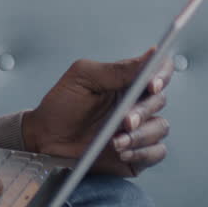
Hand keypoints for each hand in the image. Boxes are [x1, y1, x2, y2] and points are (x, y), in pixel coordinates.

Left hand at [21, 49, 172, 176]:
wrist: (46, 138)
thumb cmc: (61, 104)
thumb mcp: (83, 78)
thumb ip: (116, 69)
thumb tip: (152, 54)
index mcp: (126, 81)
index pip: (158, 70)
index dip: (162, 74)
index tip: (153, 84)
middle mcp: (136, 103)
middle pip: (159, 100)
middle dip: (143, 111)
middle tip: (125, 120)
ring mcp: (139, 128)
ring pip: (160, 128)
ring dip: (141, 136)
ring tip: (115, 142)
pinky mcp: (138, 153)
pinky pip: (157, 152)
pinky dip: (143, 153)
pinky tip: (123, 153)